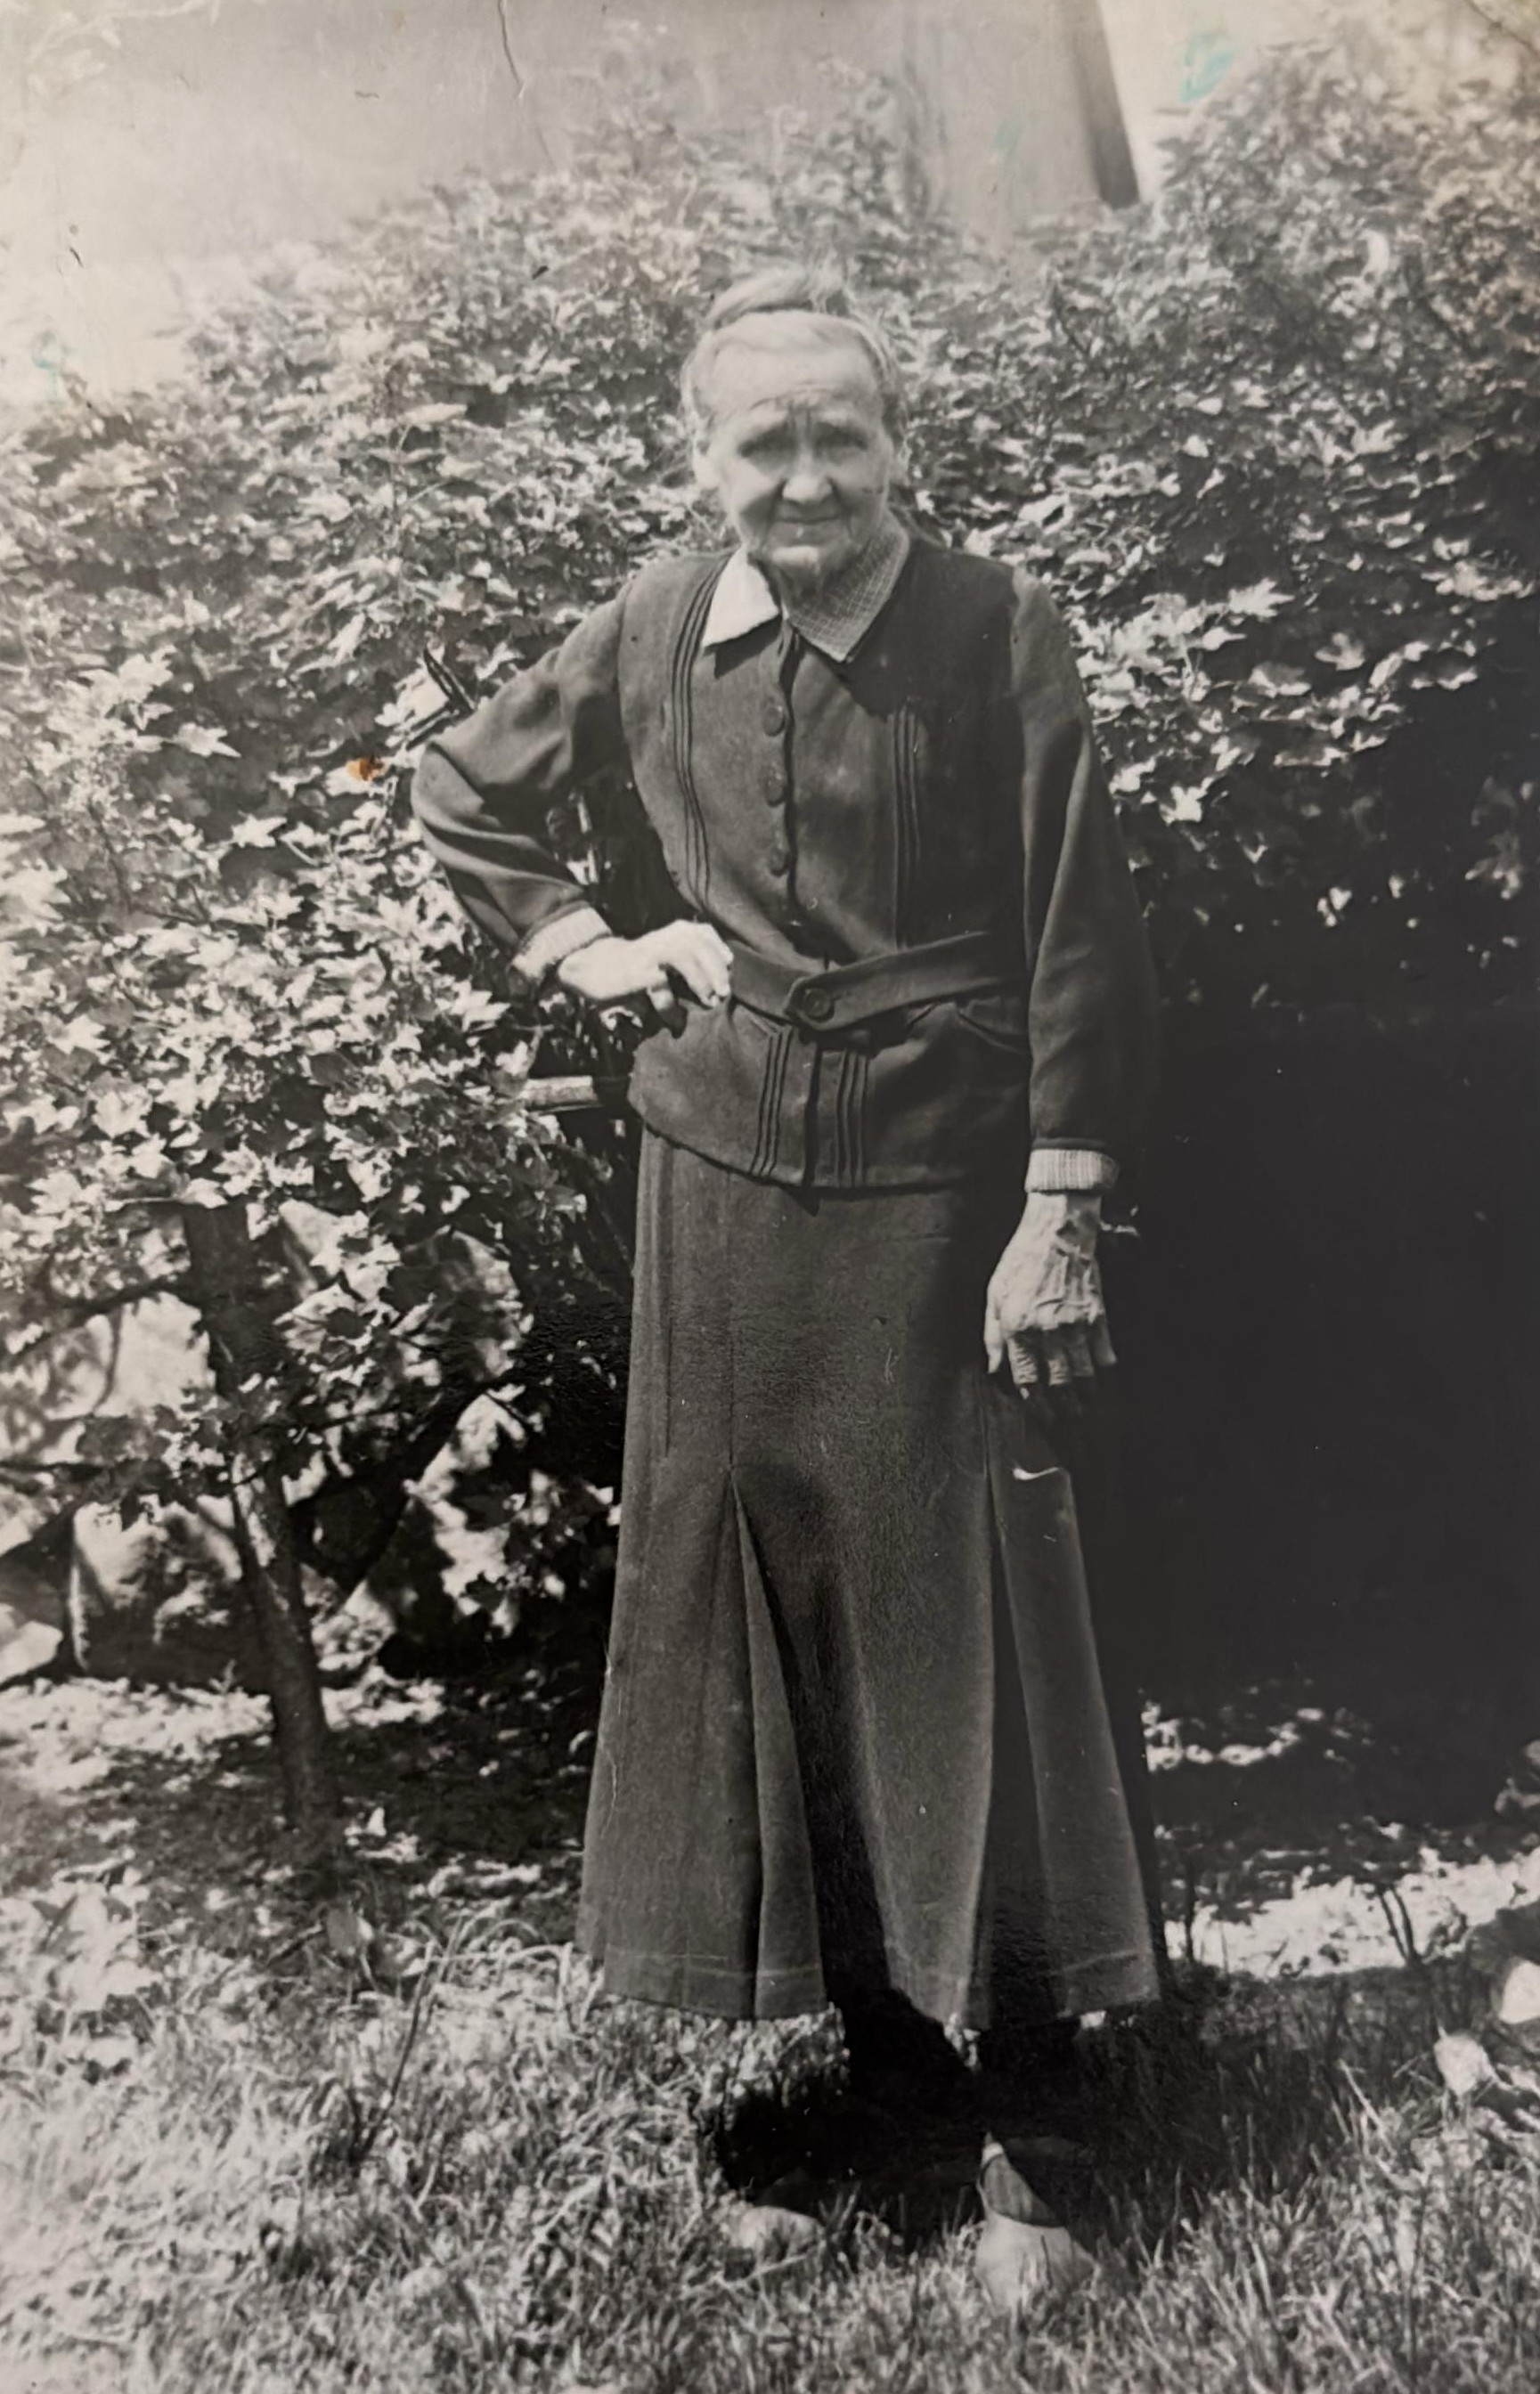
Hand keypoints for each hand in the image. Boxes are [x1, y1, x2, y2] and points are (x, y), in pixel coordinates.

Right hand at [556, 922, 732, 1030]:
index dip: (718, 947)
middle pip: (697, 943)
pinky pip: (661, 987)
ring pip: (683, 955)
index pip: (702, 932)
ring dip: (700, 979)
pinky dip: (670, 1006)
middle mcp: (662, 938)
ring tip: (709, 1001)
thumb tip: (716, 987)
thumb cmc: (632, 967)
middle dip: (715, 967)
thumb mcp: (661, 959)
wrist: (590, 966)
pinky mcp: (638, 971)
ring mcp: (650, 953)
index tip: (729, 964)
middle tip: (725, 992)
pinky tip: (675, 1022)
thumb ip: (685, 964)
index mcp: (671, 933)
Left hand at [983, 1191, 1114, 1406]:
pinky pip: (1104, 1356)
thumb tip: (994, 1369)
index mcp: (1018, 1327)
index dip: (1034, 1404)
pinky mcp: (1098, 1317)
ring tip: (1083, 1411)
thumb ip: (992, 1336)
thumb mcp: (994, 1295)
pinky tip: (1101, 1384)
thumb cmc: (1021, 1261)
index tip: (1039, 1416)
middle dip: (1062, 1410)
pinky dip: (1103, 1374)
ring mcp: (1076, 1325)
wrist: (1057, 1231)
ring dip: (1084, 1398)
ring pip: (1083, 1376)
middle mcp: (1047, 1331)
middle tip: (1064, 1423)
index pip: (1027, 1379)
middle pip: (1058, 1385)